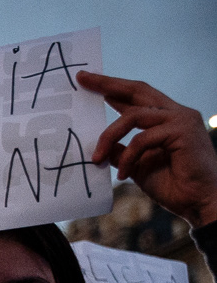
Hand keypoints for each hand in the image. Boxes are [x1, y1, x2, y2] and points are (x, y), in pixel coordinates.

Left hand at [82, 72, 216, 228]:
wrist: (199, 202)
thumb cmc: (172, 185)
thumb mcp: (136, 165)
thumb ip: (121, 151)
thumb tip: (100, 146)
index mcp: (165, 119)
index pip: (136, 97)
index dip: (113, 88)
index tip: (87, 81)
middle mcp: (175, 113)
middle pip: (137, 90)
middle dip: (108, 84)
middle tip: (83, 80)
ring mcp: (181, 119)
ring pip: (133, 116)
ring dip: (109, 136)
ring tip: (96, 158)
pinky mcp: (182, 131)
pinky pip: (142, 139)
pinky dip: (128, 157)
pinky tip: (124, 175)